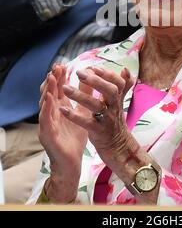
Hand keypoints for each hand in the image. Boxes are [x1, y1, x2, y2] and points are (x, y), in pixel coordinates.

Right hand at [39, 64, 92, 201]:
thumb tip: (90, 77)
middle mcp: (52, 114)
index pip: (58, 89)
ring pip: (45, 104)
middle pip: (49, 92)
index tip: (63, 64)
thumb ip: (85, 96)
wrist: (72, 162)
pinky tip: (50, 99)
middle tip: (56, 67)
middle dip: (52, 79)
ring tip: (51, 77)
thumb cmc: (75, 137)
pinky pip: (45, 120)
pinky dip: (46, 108)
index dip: (59, 77)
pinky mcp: (47, 135)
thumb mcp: (82, 113)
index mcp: (59, 108)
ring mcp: (48, 124)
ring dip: (47, 90)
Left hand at [59, 66, 133, 161]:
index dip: (107, 74)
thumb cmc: (114, 119)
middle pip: (110, 91)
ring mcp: (107, 119)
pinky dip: (74, 115)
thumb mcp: (119, 102)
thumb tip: (126, 69)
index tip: (93, 67)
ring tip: (65, 88)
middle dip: (95, 81)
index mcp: (117, 98)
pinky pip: (86, 122)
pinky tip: (62, 108)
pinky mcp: (98, 131)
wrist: (117, 146)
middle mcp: (114, 107)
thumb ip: (122, 86)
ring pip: (96, 106)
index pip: (117, 82)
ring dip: (80, 96)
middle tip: (78, 73)